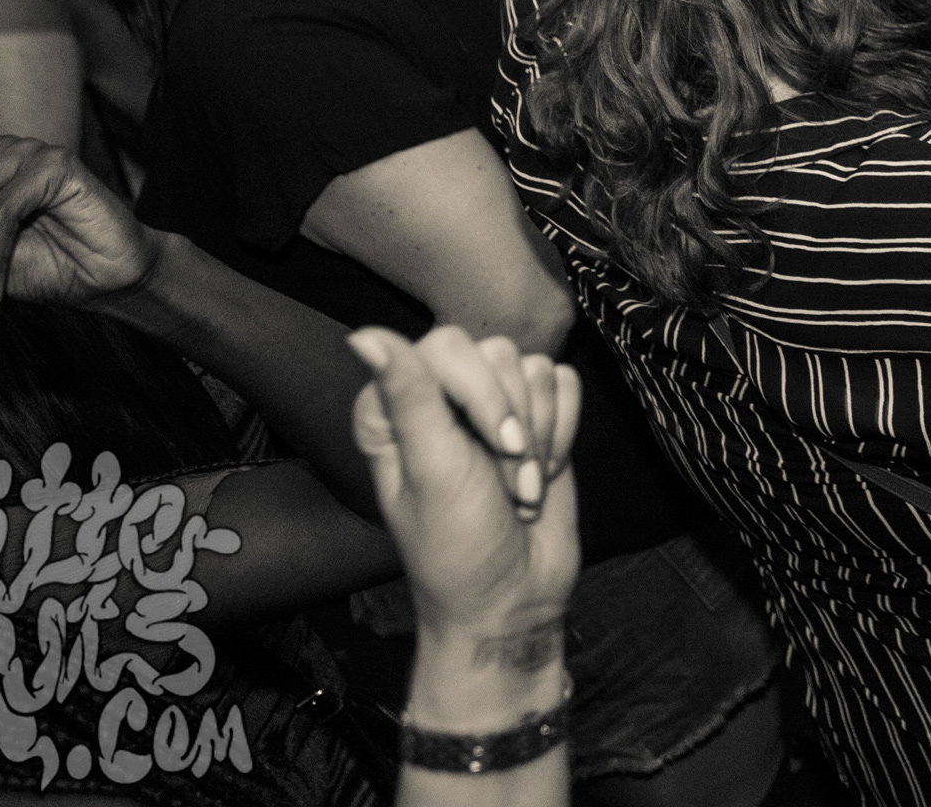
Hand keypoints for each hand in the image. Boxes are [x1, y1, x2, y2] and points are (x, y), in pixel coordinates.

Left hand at [349, 325, 581, 652]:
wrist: (514, 595)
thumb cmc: (458, 546)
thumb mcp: (433, 472)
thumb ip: (409, 397)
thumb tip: (363, 334)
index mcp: (396, 409)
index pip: (447, 347)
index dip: (482, 394)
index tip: (495, 448)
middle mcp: (441, 398)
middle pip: (498, 354)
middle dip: (514, 422)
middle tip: (505, 480)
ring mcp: (492, 407)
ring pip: (536, 368)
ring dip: (540, 435)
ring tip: (520, 485)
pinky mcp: (538, 417)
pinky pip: (566, 383)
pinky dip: (563, 430)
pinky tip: (544, 470)